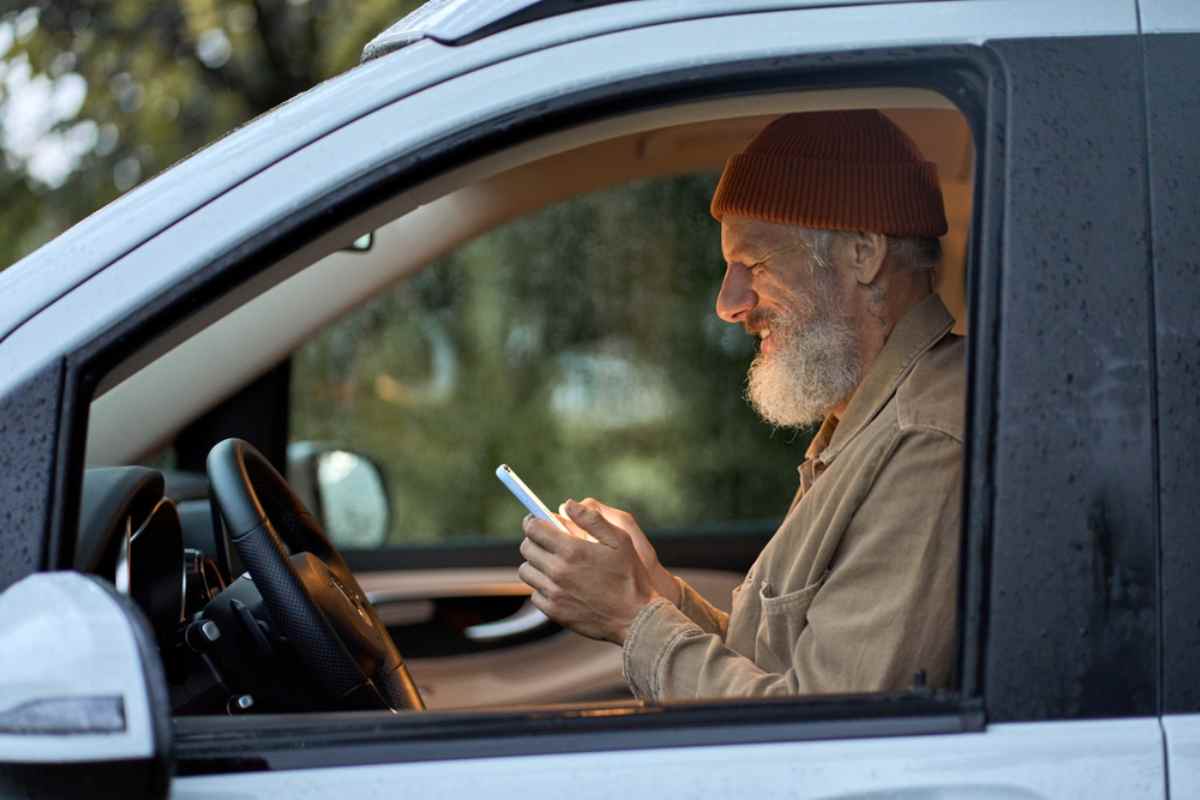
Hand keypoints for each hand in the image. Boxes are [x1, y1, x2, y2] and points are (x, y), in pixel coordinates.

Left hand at [518, 499, 662, 643]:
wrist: (635, 618)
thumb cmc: (630, 576)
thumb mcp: (620, 540)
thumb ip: (592, 519)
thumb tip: (568, 504)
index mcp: (572, 550)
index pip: (533, 528)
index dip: (532, 521)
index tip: (536, 520)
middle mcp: (558, 571)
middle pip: (527, 548)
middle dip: (534, 540)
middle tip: (547, 541)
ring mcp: (554, 593)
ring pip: (526, 571)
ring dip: (536, 564)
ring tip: (553, 563)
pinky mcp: (554, 611)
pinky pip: (534, 594)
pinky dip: (542, 587)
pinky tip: (558, 585)